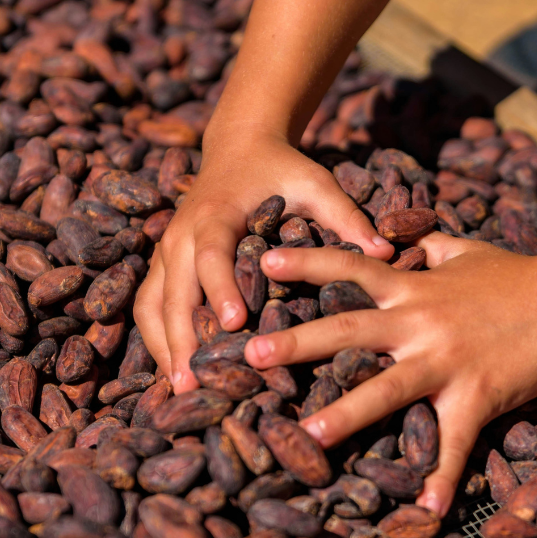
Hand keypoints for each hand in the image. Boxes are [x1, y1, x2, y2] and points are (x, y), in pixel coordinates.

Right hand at [133, 130, 393, 391]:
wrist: (238, 147)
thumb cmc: (280, 169)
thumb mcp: (315, 183)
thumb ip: (346, 216)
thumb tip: (386, 251)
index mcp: (215, 214)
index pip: (212, 254)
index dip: (221, 289)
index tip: (236, 325)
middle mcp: (181, 235)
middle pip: (173, 292)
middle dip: (182, 338)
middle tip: (194, 383)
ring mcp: (167, 252)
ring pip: (153, 305)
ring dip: (163, 347)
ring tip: (180, 389)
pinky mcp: (163, 265)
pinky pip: (151, 306)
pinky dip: (158, 339)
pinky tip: (173, 372)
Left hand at [243, 234, 536, 516]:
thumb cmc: (515, 275)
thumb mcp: (464, 250)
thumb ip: (427, 246)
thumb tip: (407, 241)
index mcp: (412, 290)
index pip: (350, 269)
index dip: (308, 264)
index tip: (263, 263)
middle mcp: (420, 324)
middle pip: (349, 331)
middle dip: (297, 343)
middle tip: (249, 355)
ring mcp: (447, 362)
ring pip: (387, 389)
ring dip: (347, 414)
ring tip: (308, 436)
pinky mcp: (478, 397)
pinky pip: (455, 444)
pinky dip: (443, 479)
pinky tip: (427, 511)